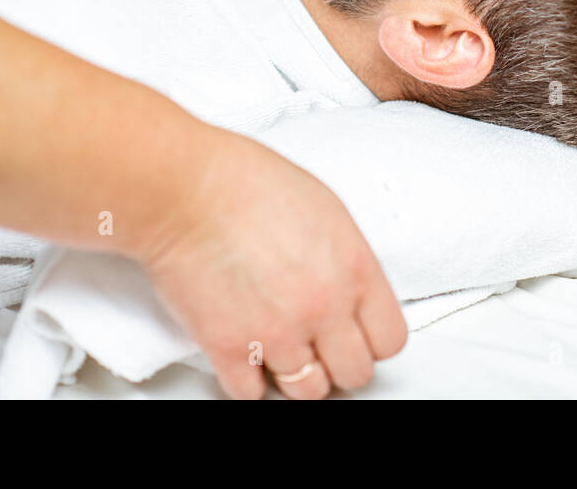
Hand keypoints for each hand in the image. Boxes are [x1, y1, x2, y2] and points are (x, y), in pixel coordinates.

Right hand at [136, 127, 407, 398]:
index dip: (371, 341)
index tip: (356, 336)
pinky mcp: (229, 348)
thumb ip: (345, 260)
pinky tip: (246, 353)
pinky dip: (248, 379)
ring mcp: (277, 333)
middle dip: (337, 361)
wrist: (187, 189)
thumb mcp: (326, 210)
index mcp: (354, 269)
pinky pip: (251, 393)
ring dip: (295, 374)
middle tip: (319, 346)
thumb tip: (348, 288)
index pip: (389, 339)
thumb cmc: (246, 183)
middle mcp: (323, 307)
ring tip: (282, 349)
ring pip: (307, 391)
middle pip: (354, 373)